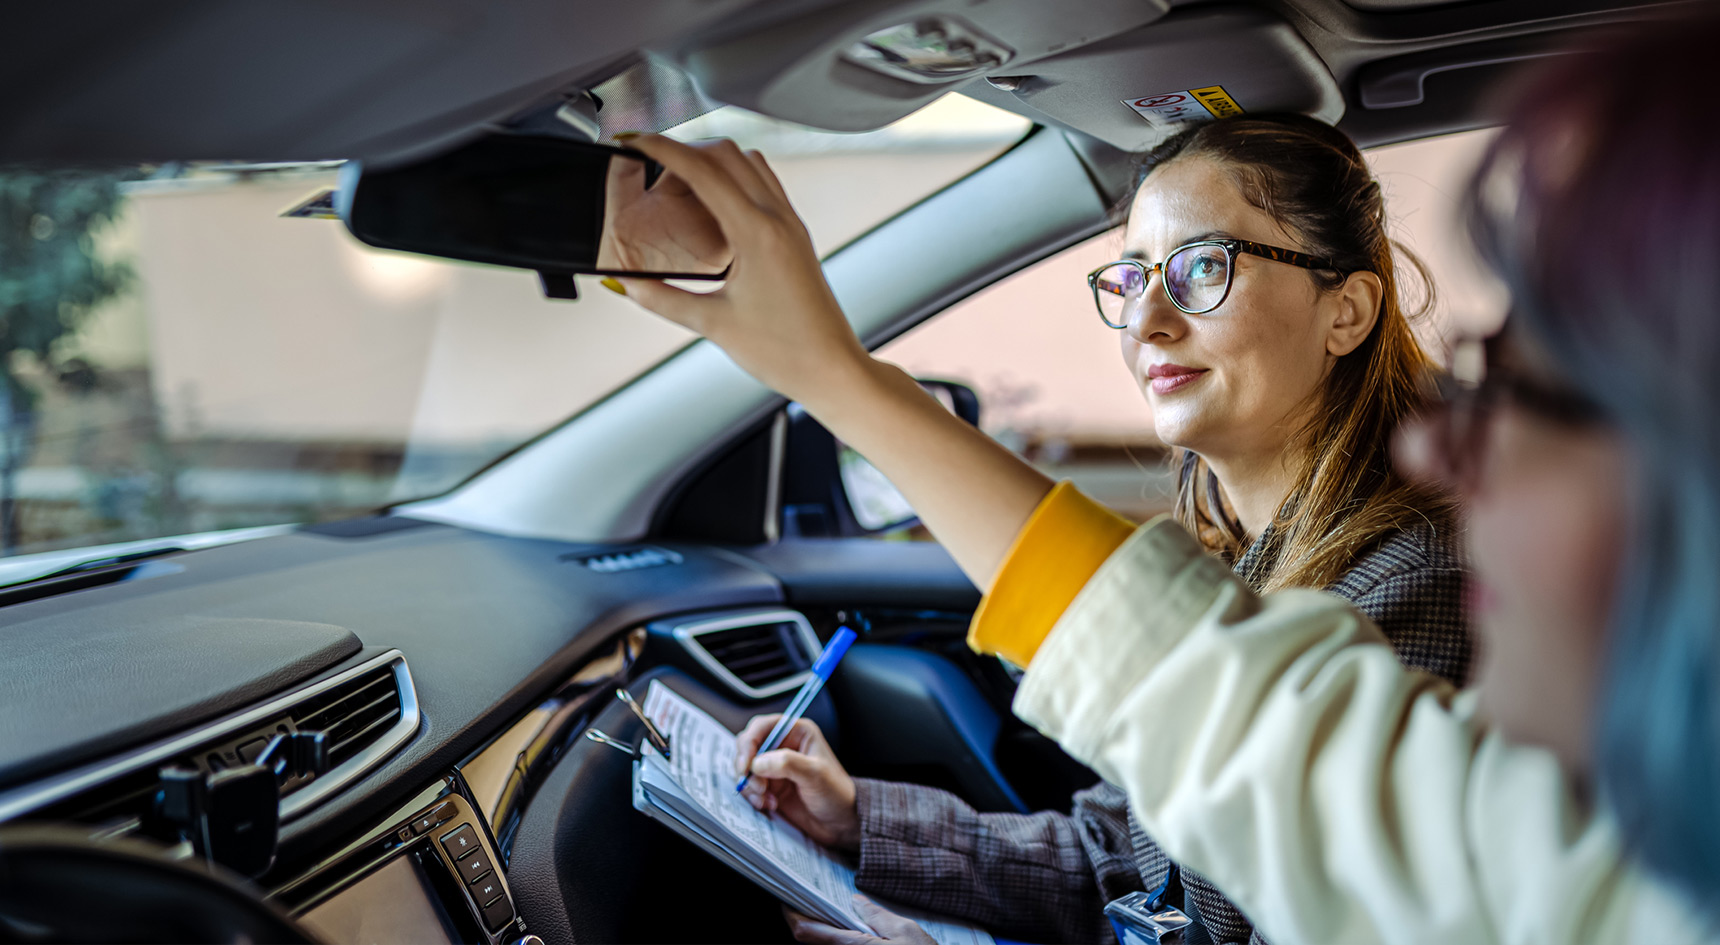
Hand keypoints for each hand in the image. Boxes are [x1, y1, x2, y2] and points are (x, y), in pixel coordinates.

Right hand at [608, 135, 872, 406]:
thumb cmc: (786, 352)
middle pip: (727, 154)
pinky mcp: (796, 235)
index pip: (702, 170)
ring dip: (712, 159)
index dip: (662, 149)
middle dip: (685, 148)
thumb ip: (662, 299)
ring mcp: (791, 224)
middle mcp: (779, 219)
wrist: (832, 369)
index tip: (635, 141)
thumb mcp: (713, 325)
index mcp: (757, 233)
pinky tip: (713, 204)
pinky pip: (765, 185)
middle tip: (650, 162)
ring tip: (679, 180)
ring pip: (749, 163)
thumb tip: (626, 283)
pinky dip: (734, 178)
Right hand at [734, 715, 859, 850]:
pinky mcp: (769, 785)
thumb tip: (758, 762)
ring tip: (765, 798)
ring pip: (745, 768)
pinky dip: (753, 796)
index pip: (762, 727)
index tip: (745, 764)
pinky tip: (769, 804)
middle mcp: (783, 746)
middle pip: (748, 746)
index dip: (749, 743)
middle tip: (756, 785)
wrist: (840, 823)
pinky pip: (749, 786)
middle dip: (746, 767)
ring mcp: (774, 767)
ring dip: (750, 785)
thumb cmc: (836, 793)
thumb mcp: (815, 774)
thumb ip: (787, 763)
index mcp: (797, 733)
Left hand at [784, 896, 936, 944]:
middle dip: (805, 918)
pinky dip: (836, 939)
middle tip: (807, 898)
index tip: (787, 899)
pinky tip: (846, 928)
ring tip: (827, 910)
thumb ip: (878, 916)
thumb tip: (857, 902)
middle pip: (810, 940)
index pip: (806, 932)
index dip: (792, 914)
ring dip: (821, 931)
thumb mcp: (906, 932)